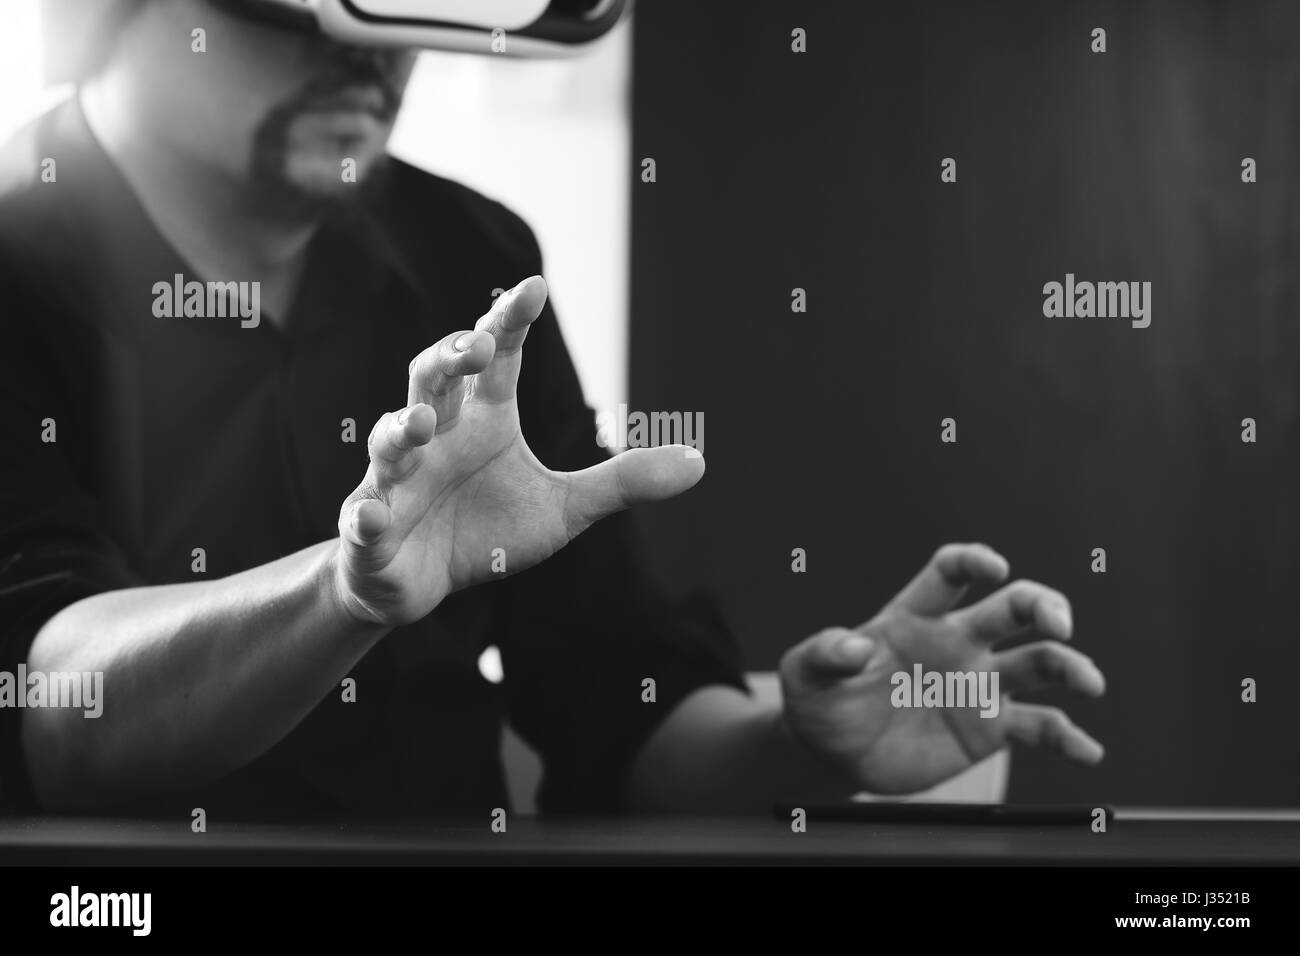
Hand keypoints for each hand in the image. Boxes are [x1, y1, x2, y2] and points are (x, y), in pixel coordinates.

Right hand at [330, 276, 703, 626]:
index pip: (496, 358)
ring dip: (402, 429)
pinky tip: (372, 516)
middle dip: (449, 359)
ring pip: (392, 440)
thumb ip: (622, 481)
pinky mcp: (370, 529)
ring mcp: (398, 480)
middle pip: (433, 379)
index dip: (508, 321)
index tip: (534, 289)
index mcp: (482, 419)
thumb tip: (700, 463)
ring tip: (421, 426)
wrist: (420, 584)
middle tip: (478, 347)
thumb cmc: (487, 531)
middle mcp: (437, 437)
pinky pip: (363, 517)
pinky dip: (366, 516)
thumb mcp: (565, 508)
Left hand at [778, 543, 1104, 793]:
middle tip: (1059, 622)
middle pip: (1011, 608)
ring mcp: (978, 683)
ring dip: (1069, 666)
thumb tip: (854, 646)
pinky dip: (1068, 737)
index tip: (993, 567)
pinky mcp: (989, 728)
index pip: (950, 574)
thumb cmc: (821, 701)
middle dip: (1041, 606)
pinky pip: (1038, 727)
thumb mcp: (805, 674)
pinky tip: (1088, 751)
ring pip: (1038, 662)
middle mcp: (957, 642)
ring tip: (1090, 681)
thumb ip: (823, 653)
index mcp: (914, 616)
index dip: (973, 562)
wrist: (834, 753)